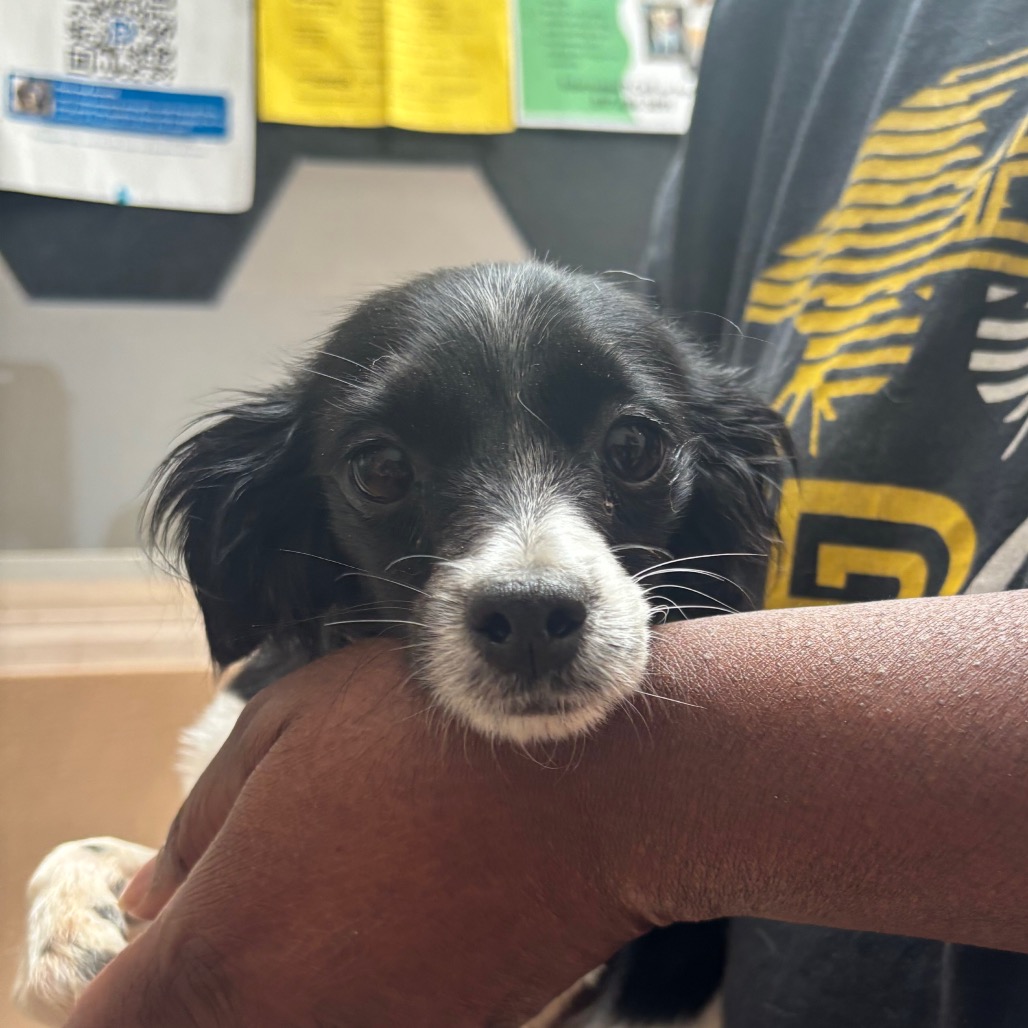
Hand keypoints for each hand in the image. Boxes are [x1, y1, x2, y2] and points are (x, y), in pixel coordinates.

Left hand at [65, 641, 678, 1026]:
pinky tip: (397, 923)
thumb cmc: (431, 729)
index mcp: (224, 941)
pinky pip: (362, 1022)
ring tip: (335, 904)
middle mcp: (286, 1021)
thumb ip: (199, 819)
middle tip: (255, 905)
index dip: (117, 981)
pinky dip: (356, 990)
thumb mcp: (288, 723)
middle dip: (196, 987)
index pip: (106, 1019)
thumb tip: (151, 901)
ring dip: (280, 987)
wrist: (591, 784)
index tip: (160, 934)